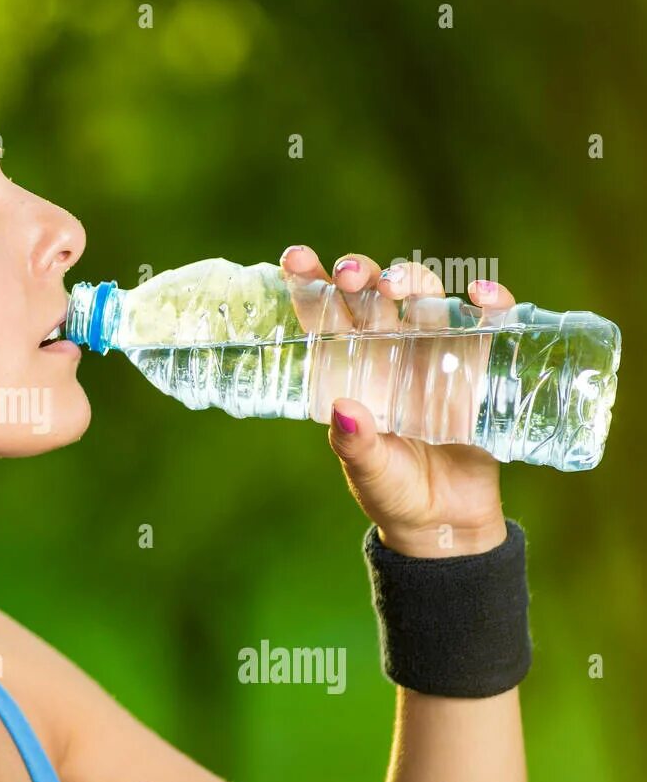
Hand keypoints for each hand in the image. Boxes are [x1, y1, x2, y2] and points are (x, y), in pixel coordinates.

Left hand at [280, 244, 509, 558]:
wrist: (445, 522)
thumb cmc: (393, 492)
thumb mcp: (368, 471)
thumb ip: (355, 444)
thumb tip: (345, 409)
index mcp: (346, 369)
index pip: (322, 316)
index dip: (308, 283)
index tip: (295, 259)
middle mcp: (385, 351)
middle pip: (371, 296)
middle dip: (360, 275)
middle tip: (352, 275)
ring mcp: (431, 352)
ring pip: (422, 297)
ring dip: (412, 279)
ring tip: (400, 285)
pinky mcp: (477, 363)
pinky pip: (484, 323)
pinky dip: (488, 303)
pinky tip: (480, 295)